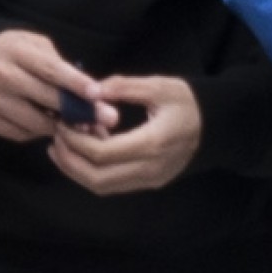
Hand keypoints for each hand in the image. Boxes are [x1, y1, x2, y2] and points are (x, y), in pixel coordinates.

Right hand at [0, 26, 100, 144]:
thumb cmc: (15, 51)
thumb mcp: (36, 45)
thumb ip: (62, 66)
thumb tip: (94, 96)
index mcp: (16, 51)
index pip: (51, 69)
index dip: (76, 83)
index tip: (97, 95)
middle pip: (46, 99)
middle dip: (78, 111)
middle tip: (105, 119)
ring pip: (35, 122)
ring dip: (58, 125)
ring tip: (73, 122)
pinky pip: (19, 133)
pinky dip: (36, 131)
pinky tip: (41, 121)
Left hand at [50, 78, 204, 196]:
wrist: (215, 126)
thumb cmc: (188, 103)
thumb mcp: (159, 86)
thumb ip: (123, 87)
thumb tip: (90, 91)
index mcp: (151, 144)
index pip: (101, 153)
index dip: (75, 141)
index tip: (63, 123)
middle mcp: (149, 169)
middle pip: (96, 178)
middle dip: (69, 160)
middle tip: (55, 138)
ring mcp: (149, 180)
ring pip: (102, 186)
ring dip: (76, 170)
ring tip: (62, 146)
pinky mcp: (148, 183)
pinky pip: (112, 184)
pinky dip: (91, 171)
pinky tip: (83, 152)